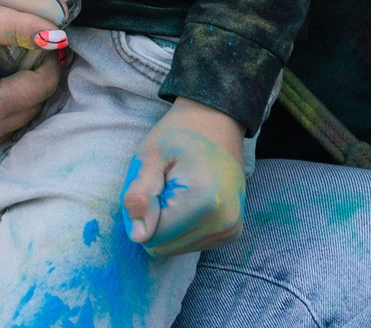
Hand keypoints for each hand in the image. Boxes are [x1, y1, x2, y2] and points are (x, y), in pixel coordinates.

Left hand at [124, 98, 245, 256]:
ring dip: (170, 224)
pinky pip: (191, 244)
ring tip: (181, 191)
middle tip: (168, 186)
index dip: (145, 211)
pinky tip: (192, 201)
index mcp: (204, 202)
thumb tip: (138, 237)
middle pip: (164, 247)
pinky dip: (183, 227)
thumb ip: (138, 194)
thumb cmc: (179, 135)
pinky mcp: (231, 233)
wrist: (217, 123)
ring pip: (176, 249)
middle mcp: (224, 222)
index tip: (157, 184)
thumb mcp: (150, 155)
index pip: (153, 236)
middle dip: (157, 220)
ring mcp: (231, 230)